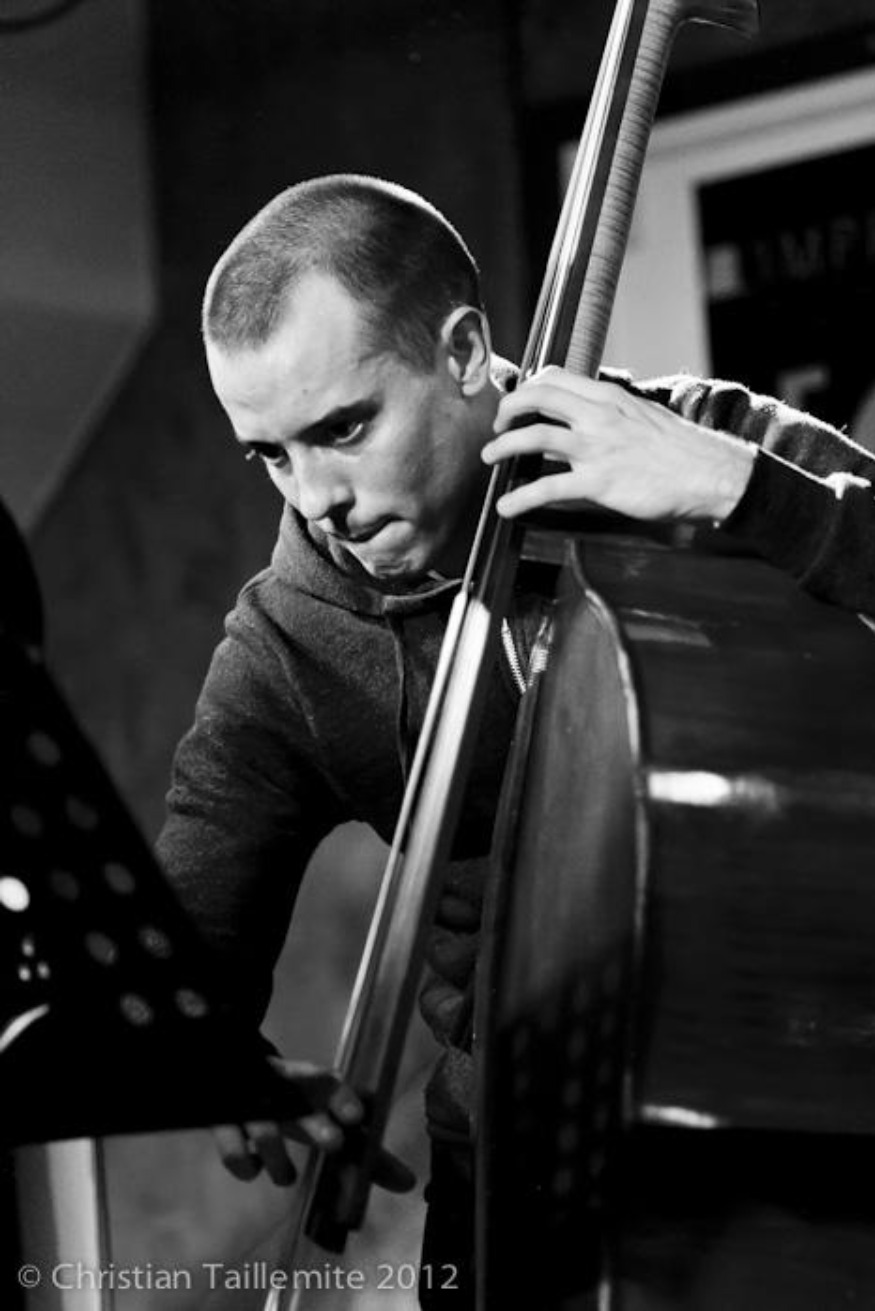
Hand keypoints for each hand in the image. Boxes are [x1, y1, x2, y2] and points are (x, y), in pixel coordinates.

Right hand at [212, 1057, 414, 1191]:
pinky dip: (245, 1164)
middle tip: (334, 1143)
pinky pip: (231, 1148)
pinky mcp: (220, 1122)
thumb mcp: (328, 1120)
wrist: (233, 1075)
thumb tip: (409, 1184)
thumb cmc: (294, 1105)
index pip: (329, 1082)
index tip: (357, 1117)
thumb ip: (364, 1153)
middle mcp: (281, 1089)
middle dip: (316, 1126)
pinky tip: (254, 1167)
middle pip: (299, 1104)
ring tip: (287, 1176)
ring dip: (278, 1158)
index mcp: (310, 1083)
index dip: (342, 1097)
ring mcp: (249, 1104)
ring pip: (264, 1130)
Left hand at [483, 367, 755, 523]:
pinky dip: (520, 498)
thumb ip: (613, 414)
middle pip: (538, 398)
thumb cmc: (682, 451)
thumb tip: (589, 417)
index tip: (518, 401)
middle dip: (508, 409)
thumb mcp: (645, 416)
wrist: (711, 474)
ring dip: (503, 448)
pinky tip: (505, 507)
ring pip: (535, 437)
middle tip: (497, 427)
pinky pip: (548, 488)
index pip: (555, 378)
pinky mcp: (599, 482)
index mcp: (610, 397)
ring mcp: (597, 448)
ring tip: (489, 459)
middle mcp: (599, 416)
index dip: (528, 387)